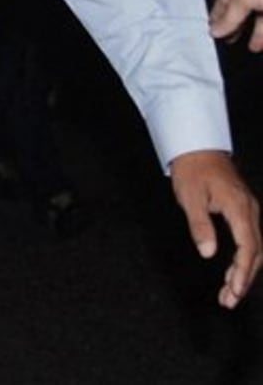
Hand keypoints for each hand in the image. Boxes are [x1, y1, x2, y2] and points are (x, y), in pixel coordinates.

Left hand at [170, 150, 261, 307]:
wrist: (197, 146)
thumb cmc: (192, 170)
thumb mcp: (190, 197)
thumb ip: (200, 225)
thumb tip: (208, 253)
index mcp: (239, 207)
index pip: (248, 248)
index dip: (242, 272)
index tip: (234, 291)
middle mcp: (249, 209)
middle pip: (256, 252)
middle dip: (244, 279)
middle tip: (228, 300)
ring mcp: (249, 209)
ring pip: (255, 248)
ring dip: (244, 272)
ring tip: (229, 293)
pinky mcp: (244, 209)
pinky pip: (250, 239)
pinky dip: (244, 259)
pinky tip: (233, 272)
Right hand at [210, 0, 262, 50]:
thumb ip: (230, 14)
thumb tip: (214, 29)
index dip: (217, 13)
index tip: (212, 29)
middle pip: (243, 9)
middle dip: (236, 24)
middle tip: (228, 40)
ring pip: (261, 19)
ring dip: (255, 33)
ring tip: (251, 46)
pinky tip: (262, 44)